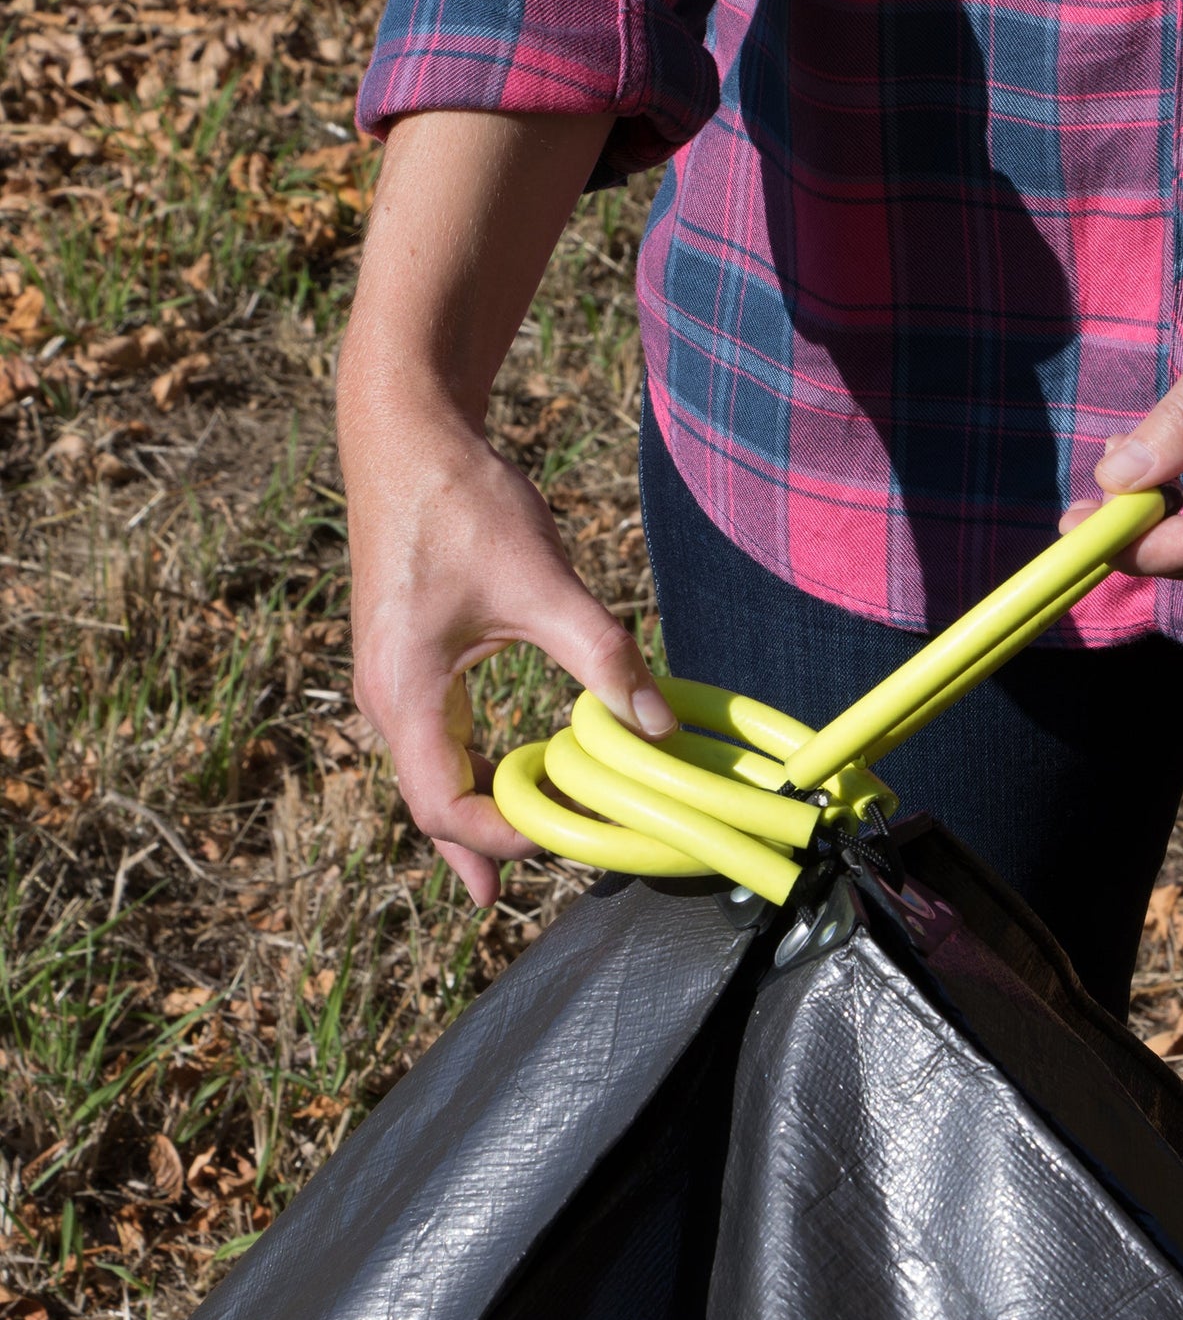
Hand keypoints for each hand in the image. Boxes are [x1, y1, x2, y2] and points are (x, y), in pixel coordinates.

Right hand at [337, 109, 673, 907]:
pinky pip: (436, 737)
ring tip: (524, 849)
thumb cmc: (460, 504)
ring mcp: (390, 678)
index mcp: (403, 694)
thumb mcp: (542, 585)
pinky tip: (503, 779)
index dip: (499, 841)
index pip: (443, 806)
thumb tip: (661, 728)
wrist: (407, 432)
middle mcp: (385, 698)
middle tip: (533, 887)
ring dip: (475, 812)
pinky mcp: (408, 655)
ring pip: (431, 771)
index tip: (562, 841)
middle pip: (429, 803)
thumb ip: (604, 660)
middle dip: (481, 846)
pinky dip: (470, 770)